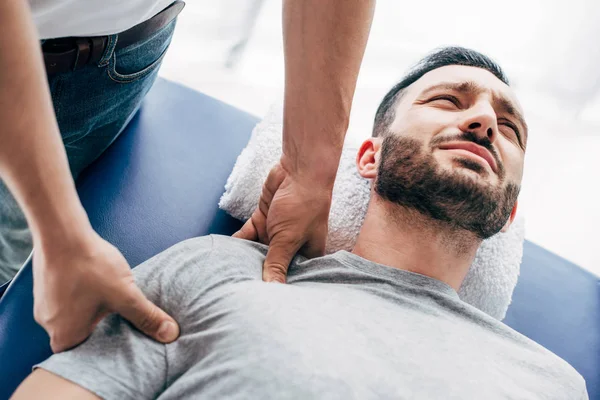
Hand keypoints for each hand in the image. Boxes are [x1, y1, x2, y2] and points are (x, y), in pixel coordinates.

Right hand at [32, 230, 178, 352]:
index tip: (120, 339)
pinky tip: (95, 282)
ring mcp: (44, 303)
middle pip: (78, 335)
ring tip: (108, 296)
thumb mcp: (125, 294)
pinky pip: (65, 297)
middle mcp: (48, 324)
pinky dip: (80, 294)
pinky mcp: (45, 285)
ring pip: (72, 314)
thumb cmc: (89, 265)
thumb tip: (170, 334)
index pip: (84, 356)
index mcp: (64, 335)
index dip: (103, 349)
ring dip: (90, 308)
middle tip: (118, 317)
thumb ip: (146, 316)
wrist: (62, 232)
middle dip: (99, 327)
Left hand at [233, 162, 331, 282]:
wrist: (299, 170)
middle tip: (241, 293)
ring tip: (230, 276)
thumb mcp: (288, 239)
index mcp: (307, 254)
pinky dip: (238, 242)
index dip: (279, 288)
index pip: (291, 277)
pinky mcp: (263, 220)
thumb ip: (276, 264)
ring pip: (258, 250)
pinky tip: (225, 254)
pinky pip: (248, 235)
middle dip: (259, 274)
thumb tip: (271, 290)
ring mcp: (276, 233)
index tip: (263, 302)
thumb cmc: (303, 206)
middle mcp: (292, 246)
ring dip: (246, 258)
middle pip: (273, 265)